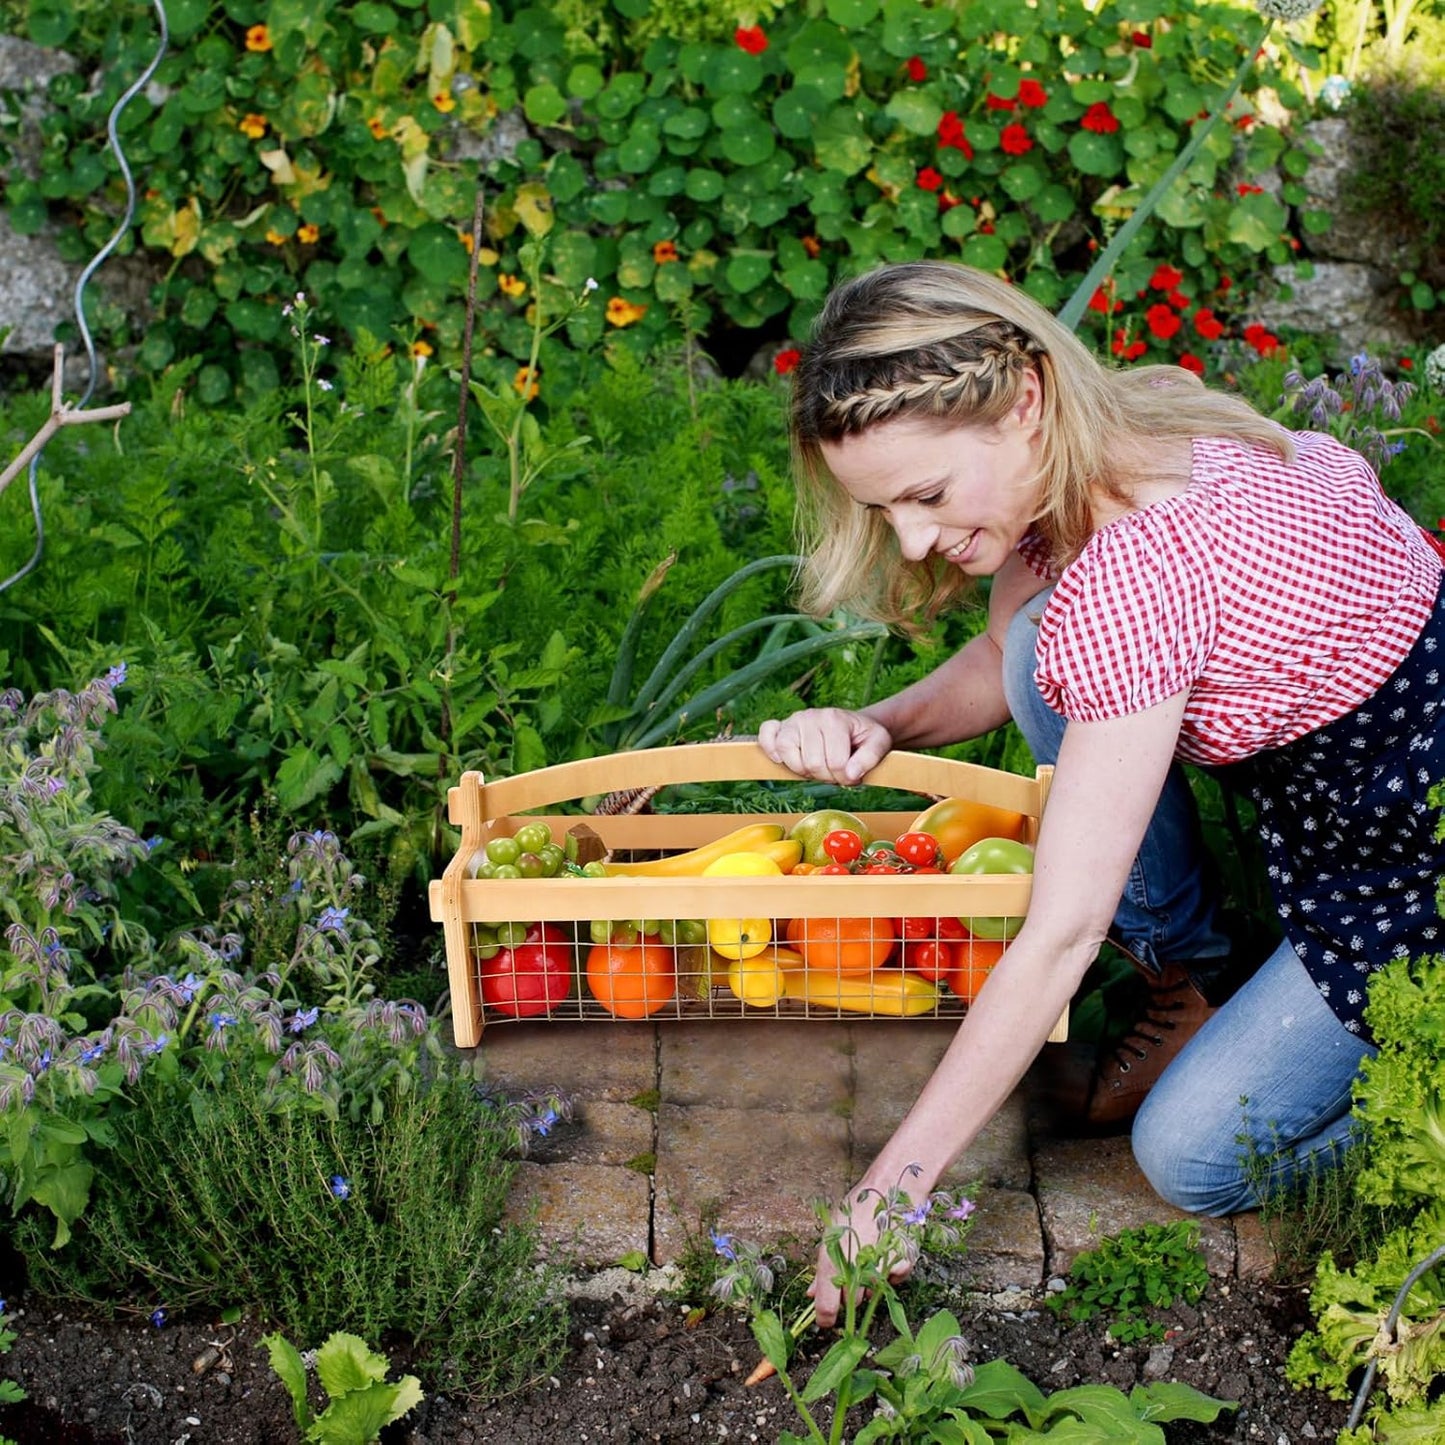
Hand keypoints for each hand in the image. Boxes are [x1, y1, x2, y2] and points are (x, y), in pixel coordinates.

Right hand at [757, 709, 892, 785]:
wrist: (852, 726)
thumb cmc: (863, 736)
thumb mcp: (879, 742)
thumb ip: (870, 758)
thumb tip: (850, 774)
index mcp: (834, 719)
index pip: (836, 764)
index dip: (846, 778)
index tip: (852, 774)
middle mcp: (810, 716)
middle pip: (812, 763)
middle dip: (826, 776)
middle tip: (835, 771)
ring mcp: (792, 721)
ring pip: (788, 754)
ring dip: (803, 769)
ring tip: (816, 766)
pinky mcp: (779, 727)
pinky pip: (766, 736)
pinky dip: (771, 750)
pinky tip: (783, 759)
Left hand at [807, 1183, 915, 1328]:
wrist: (890, 1190)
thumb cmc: (856, 1208)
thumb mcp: (831, 1234)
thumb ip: (822, 1269)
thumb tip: (812, 1293)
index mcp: (833, 1262)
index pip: (827, 1307)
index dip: (826, 1317)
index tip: (826, 1321)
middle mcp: (856, 1271)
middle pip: (852, 1302)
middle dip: (849, 1292)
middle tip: (852, 1269)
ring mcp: (880, 1270)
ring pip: (871, 1292)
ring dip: (868, 1281)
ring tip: (869, 1253)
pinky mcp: (902, 1267)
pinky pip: (892, 1280)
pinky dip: (889, 1270)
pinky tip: (886, 1250)